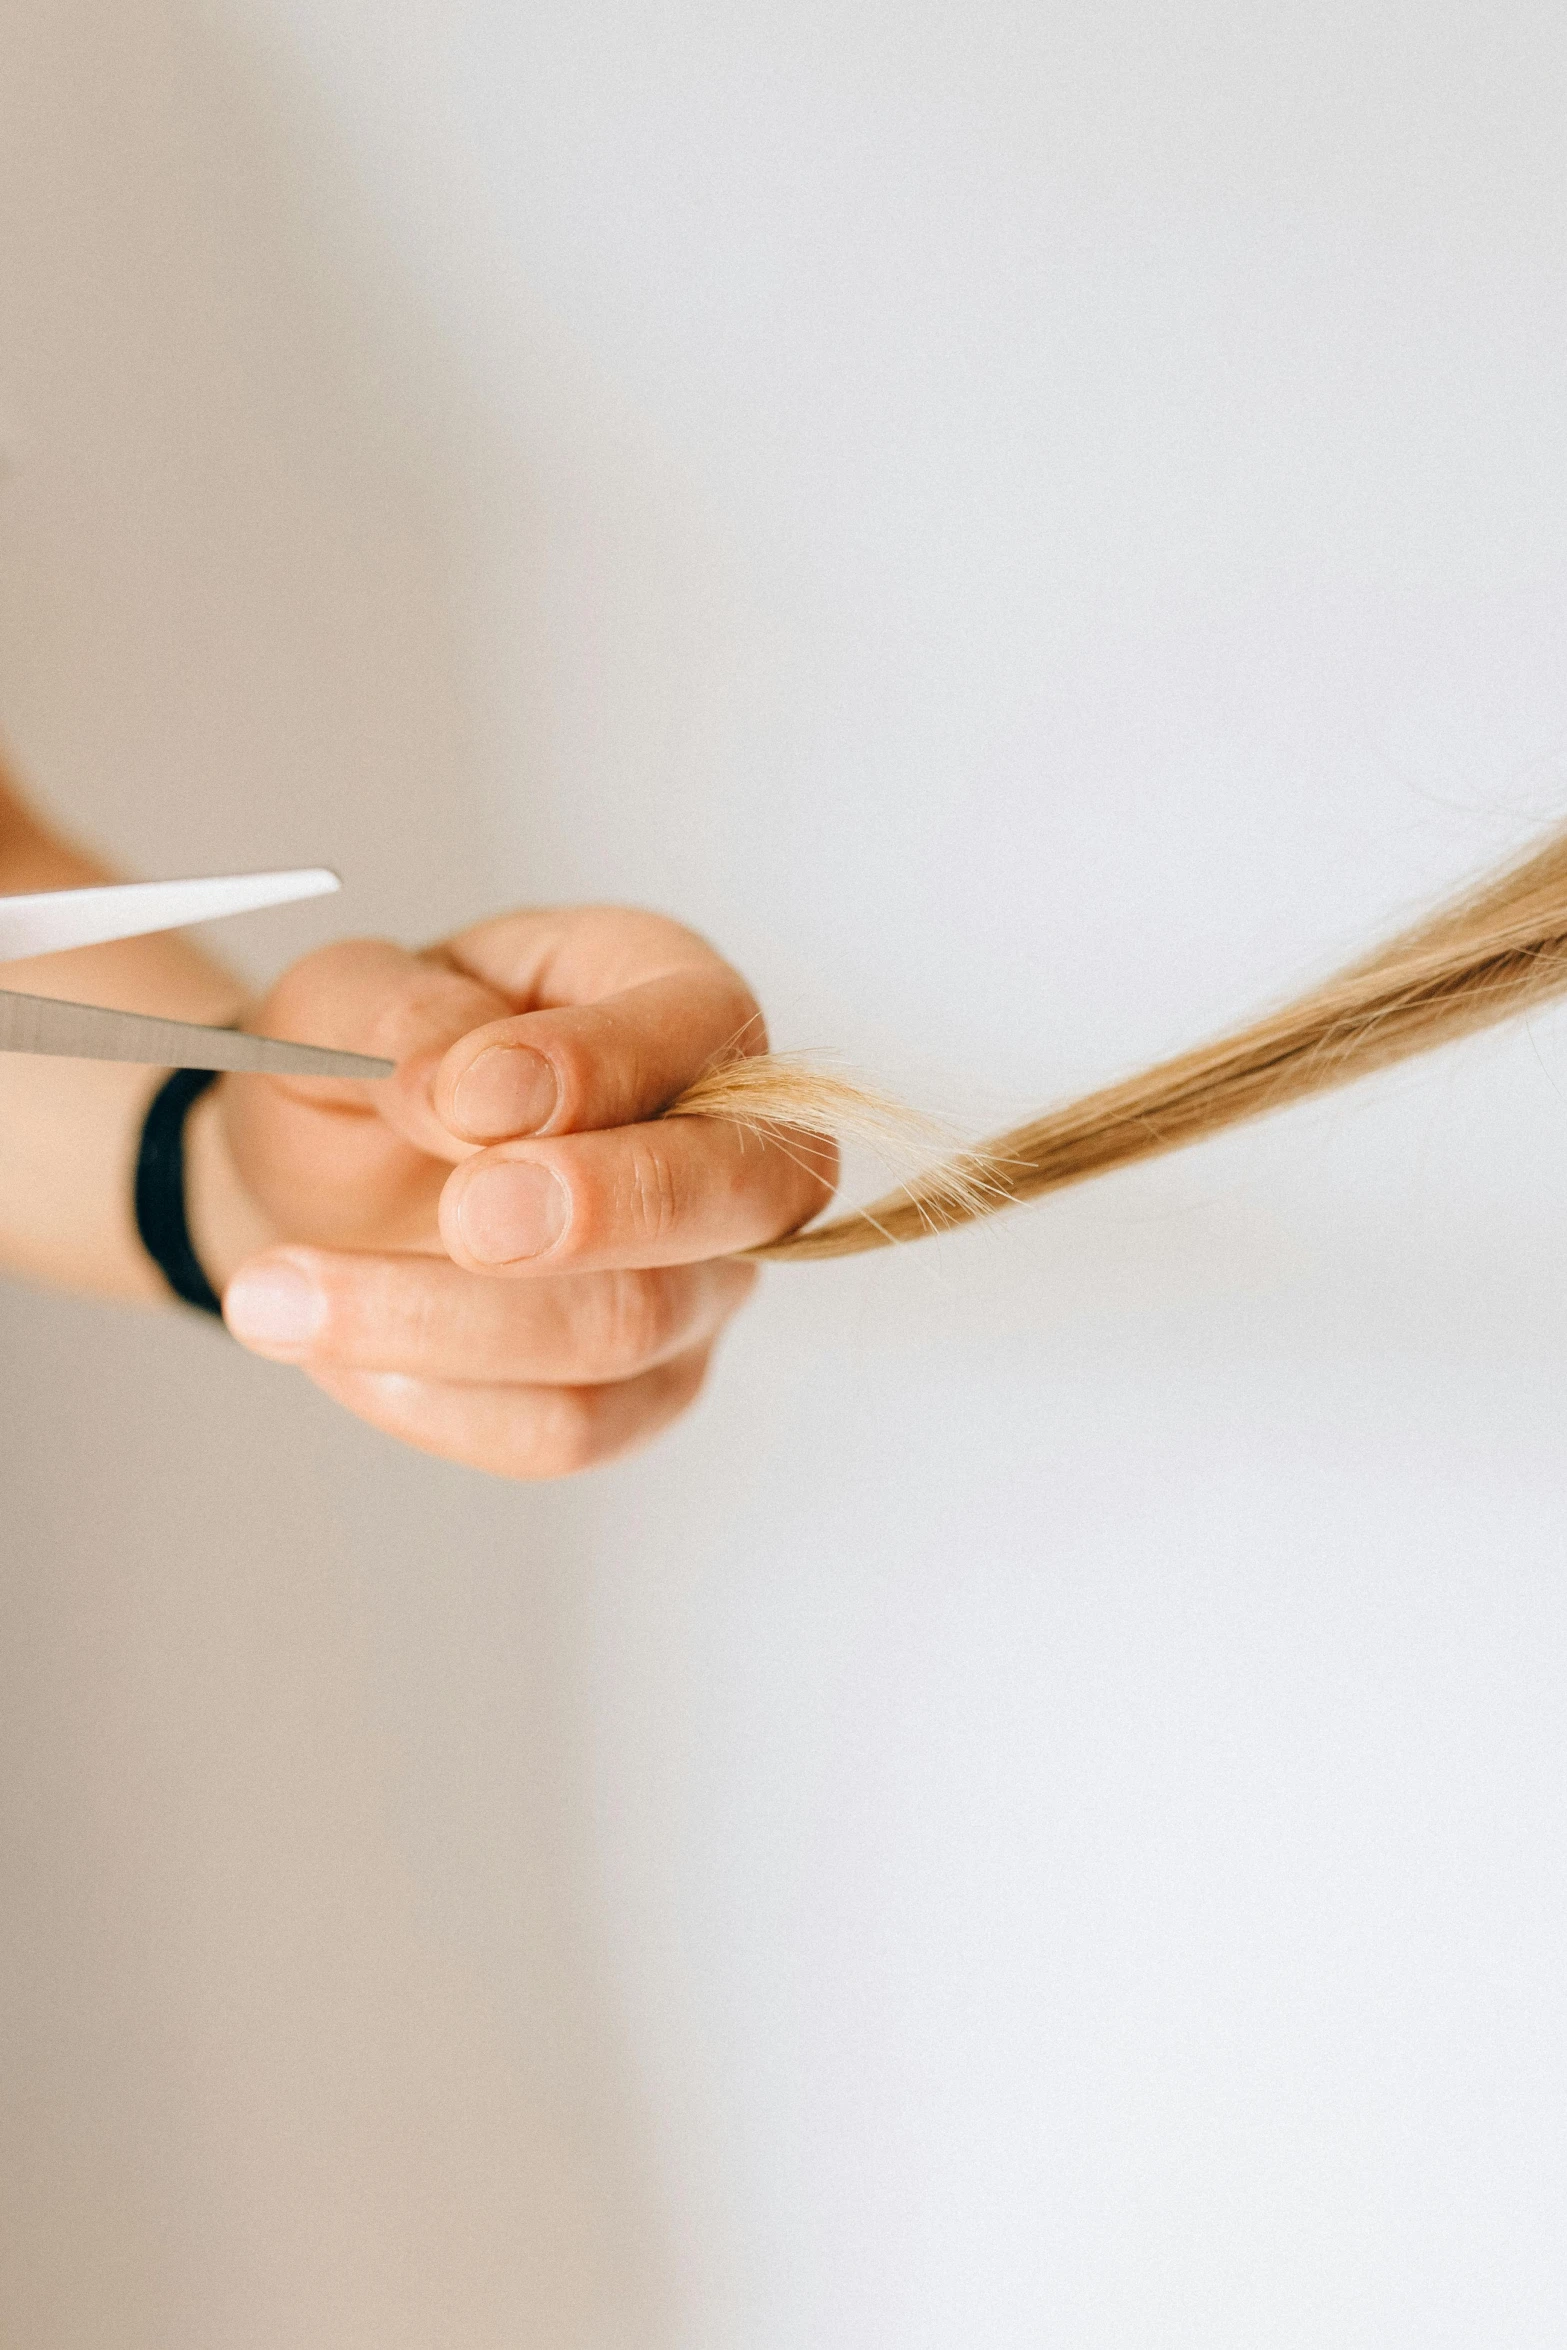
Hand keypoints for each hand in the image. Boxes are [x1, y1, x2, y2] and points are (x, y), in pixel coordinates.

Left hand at [189, 906, 836, 1477]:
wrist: (312, 1185)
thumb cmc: (362, 1070)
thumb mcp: (340, 1000)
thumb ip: (407, 1021)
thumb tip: (471, 1094)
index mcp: (669, 989)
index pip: (697, 1024)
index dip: (596, 1067)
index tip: (464, 1095)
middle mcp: (722, 1139)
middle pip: (737, 1193)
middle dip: (596, 1210)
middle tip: (464, 1218)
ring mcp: (703, 1278)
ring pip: (630, 1325)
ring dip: (440, 1319)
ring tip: (274, 1293)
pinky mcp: (645, 1391)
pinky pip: (566, 1427)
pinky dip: (433, 1398)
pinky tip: (332, 1350)